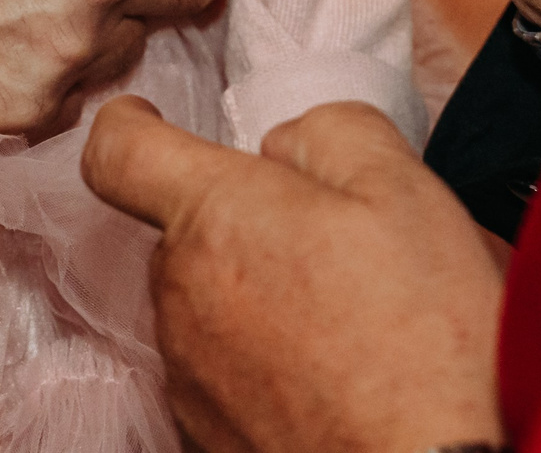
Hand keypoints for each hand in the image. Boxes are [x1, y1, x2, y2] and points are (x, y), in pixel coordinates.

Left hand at [83, 97, 506, 452]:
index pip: (118, 151)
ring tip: (347, 321)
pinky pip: (222, 373)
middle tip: (329, 243)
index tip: (145, 118)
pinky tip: (333, 377)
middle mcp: (181, 293)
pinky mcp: (205, 435)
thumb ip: (330, 132)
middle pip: (183, 232)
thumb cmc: (421, 338)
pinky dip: (263, 364)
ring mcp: (188, 374)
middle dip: (242, 223)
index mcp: (216, 214)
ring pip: (206, 303)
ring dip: (255, 296)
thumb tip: (287, 145)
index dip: (128, 124)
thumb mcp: (402, 189)